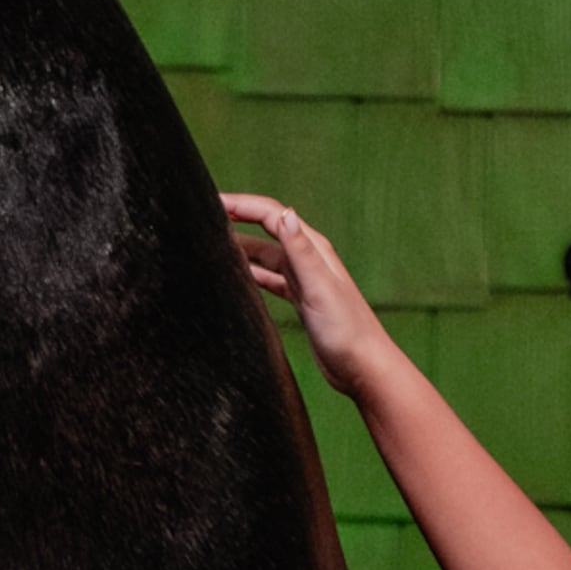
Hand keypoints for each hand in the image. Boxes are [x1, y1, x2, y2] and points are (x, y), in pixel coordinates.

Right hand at [224, 190, 398, 402]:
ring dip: (241, 246)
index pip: (272, 214)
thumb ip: (301, 251)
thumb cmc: (347, 331)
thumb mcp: (319, 287)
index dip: (242, 205)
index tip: (213, 201)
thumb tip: (285, 214)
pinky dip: (251, 273)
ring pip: (265, 254)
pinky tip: (237, 276)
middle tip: (206, 215)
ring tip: (213, 243)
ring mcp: (303, 280)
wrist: (363, 368)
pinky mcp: (300, 300)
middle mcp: (308, 260)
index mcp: (313, 249)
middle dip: (238, 218)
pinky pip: (270, 278)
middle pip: (267, 228)